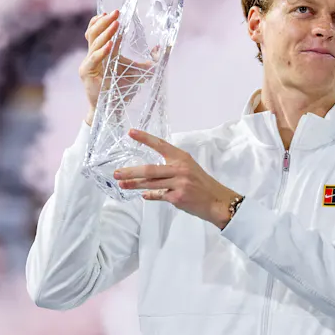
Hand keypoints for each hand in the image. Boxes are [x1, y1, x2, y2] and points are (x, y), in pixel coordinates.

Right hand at [78, 11, 154, 124]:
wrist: (110, 110)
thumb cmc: (121, 90)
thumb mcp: (138, 73)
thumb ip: (149, 62)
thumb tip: (161, 49)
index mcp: (102, 52)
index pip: (98, 31)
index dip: (104, 21)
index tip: (116, 12)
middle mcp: (93, 55)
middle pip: (94, 32)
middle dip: (105, 21)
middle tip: (116, 12)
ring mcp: (88, 63)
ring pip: (94, 42)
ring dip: (106, 32)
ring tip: (116, 24)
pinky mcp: (86, 72)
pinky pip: (93, 58)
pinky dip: (102, 51)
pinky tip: (111, 45)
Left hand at [113, 129, 241, 228]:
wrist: (217, 201)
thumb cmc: (202, 184)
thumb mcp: (188, 169)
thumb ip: (170, 169)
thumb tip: (152, 172)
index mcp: (181, 157)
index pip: (160, 144)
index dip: (145, 138)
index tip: (130, 132)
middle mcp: (179, 168)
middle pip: (149, 169)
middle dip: (130, 171)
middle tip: (116, 173)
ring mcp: (179, 183)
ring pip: (150, 183)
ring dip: (134, 184)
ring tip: (121, 184)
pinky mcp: (178, 197)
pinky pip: (158, 195)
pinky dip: (149, 195)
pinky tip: (142, 195)